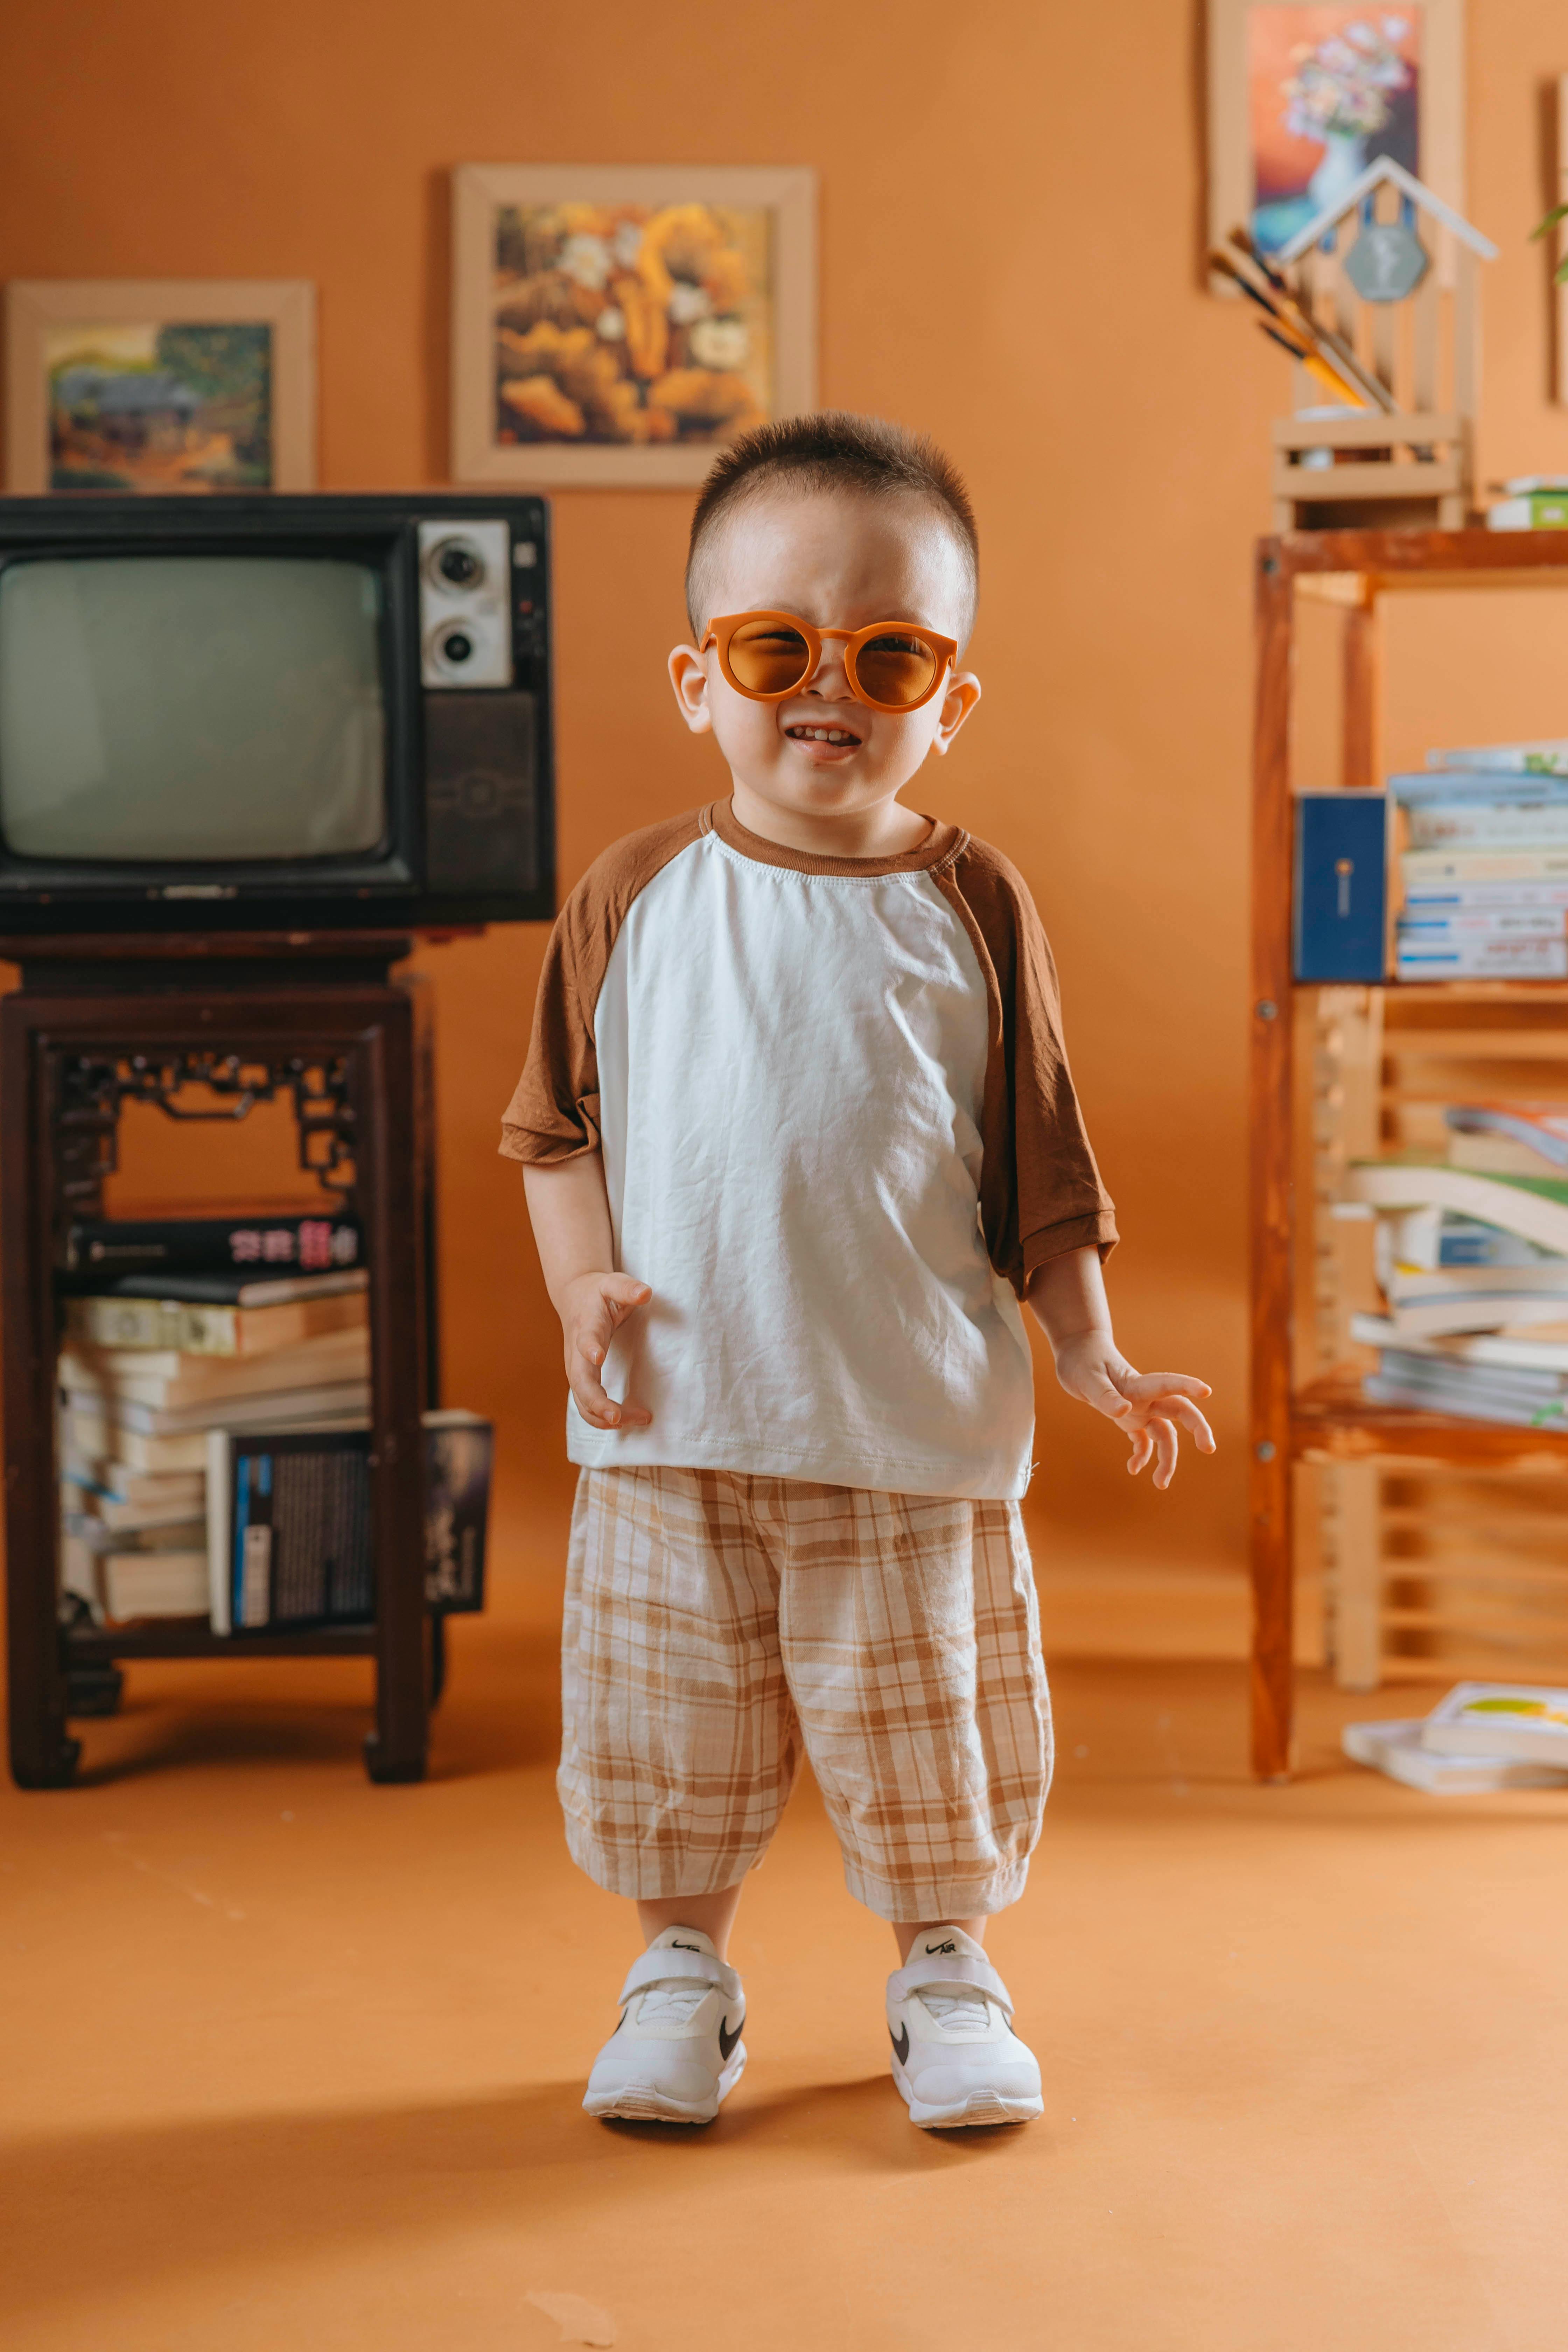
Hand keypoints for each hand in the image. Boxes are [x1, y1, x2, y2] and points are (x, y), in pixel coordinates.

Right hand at [559, 1271, 652, 1431]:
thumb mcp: (613, 1283)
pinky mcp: (580, 1379)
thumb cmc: (598, 1292)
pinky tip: (624, 1421)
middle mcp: (576, 1351)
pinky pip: (586, 1405)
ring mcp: (575, 1368)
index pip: (585, 1337)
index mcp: (586, 1325)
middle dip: (596, 1401)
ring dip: (603, 1416)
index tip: (598, 1356)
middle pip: (579, 1381)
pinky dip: (602, 1418)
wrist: (574, 1297)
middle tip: (615, 1416)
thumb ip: (627, 1288)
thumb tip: (646, 1292)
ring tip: (634, 1420)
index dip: (590, 1347)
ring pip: (582, 1400)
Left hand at [1051, 1332, 1214, 1490]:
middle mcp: (1145, 1398)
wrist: (1079, 1354)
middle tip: (1209, 1448)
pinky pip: (1144, 1440)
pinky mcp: (1131, 1418)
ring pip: (1164, 1434)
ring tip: (1160, 1484)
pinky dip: (1143, 1455)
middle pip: (1179, 1411)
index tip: (1206, 1391)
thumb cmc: (1082, 1362)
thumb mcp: (1087, 1379)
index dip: (1187, 1387)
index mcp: (1136, 1385)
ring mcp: (1140, 1408)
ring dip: (1167, 1458)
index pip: (1167, 1384)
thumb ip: (1104, 1396)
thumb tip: (1124, 1412)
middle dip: (1197, 1429)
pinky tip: (1134, 1469)